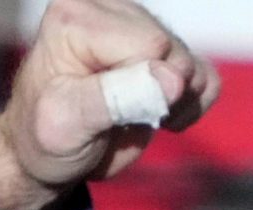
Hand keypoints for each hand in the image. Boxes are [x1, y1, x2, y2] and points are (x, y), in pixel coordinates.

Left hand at [0, 0, 219, 209]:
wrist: (47, 153)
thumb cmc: (46, 138)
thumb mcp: (67, 125)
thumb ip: (116, 98)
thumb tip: (173, 79)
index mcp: (76, 15)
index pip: (148, 45)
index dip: (139, 88)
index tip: (102, 112)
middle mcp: (108, 7)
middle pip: (173, 52)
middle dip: (157, 96)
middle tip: (118, 118)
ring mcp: (139, 24)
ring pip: (192, 65)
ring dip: (173, 105)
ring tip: (133, 117)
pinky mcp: (163, 47)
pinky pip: (206, 77)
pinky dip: (190, 106)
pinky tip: (156, 114)